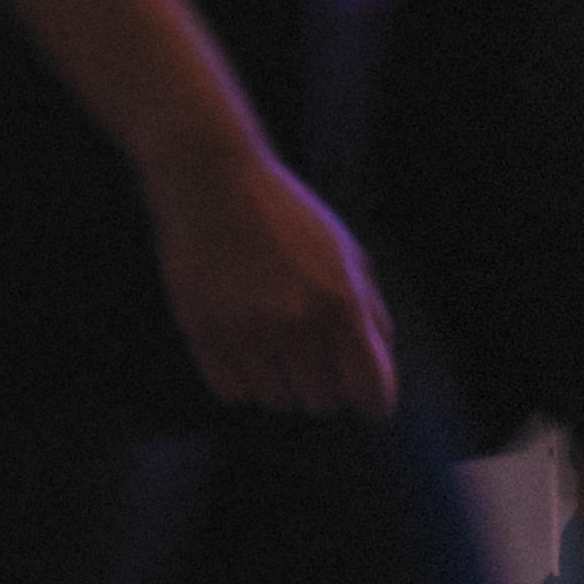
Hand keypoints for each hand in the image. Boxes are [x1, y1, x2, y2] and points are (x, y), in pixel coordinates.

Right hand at [136, 139, 398, 415]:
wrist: (214, 181)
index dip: (373, 402)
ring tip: (273, 343)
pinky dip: (240, 379)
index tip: (367, 402)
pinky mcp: (203, 334)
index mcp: (341, 302)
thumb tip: (380, 378)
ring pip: (276, 400)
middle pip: (322, 403)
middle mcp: (296, 322)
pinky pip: (232, 392)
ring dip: (280, 382)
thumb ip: (372, 316)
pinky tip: (242, 344)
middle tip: (312, 358)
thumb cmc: (288, 218)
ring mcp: (246, 330)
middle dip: (323, 386)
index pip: (370, 390)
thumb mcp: (347, 255)